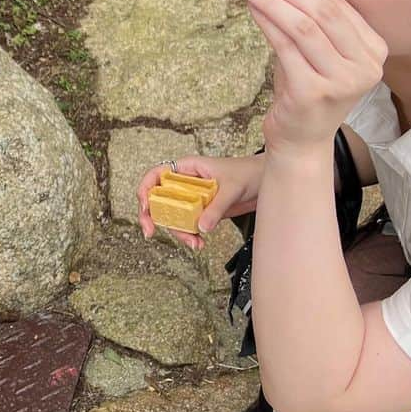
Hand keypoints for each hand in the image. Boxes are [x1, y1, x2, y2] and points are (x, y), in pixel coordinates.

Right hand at [136, 153, 263, 249]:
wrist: (265, 182)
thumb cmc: (248, 173)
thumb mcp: (231, 189)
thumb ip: (216, 208)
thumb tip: (201, 227)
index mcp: (187, 168)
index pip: (155, 175)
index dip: (145, 190)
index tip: (146, 208)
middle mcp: (185, 182)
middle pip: (158, 200)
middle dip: (154, 217)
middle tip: (150, 233)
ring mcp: (192, 198)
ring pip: (172, 216)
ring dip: (177, 232)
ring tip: (194, 243)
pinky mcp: (201, 211)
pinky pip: (187, 224)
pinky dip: (189, 235)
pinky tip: (200, 242)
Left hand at [240, 0, 385, 156]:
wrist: (301, 141)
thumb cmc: (307, 90)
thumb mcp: (317, 51)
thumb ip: (311, 18)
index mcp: (375, 50)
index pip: (339, 4)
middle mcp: (367, 66)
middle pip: (324, 12)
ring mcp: (342, 81)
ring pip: (304, 27)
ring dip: (273, 2)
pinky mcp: (313, 92)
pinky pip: (286, 47)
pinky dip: (267, 23)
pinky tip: (252, 9)